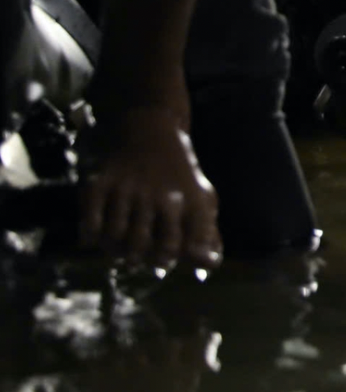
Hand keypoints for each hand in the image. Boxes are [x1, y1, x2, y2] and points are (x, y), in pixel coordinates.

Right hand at [80, 94, 220, 270]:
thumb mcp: (202, 196)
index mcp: (192, 201)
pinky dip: (90, 236)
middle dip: (142, 260)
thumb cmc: (179, 172)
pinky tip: (95, 236)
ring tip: (118, 249)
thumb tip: (209, 267)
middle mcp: (162, 196)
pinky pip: (90, 222)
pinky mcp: (101, 181)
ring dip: (114, 251)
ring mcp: (131, 188)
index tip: (166, 259)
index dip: (174, 261)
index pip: (186, 248)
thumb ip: (208, 234)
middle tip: (139, 258)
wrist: (151, 125)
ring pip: (117, 238)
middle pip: (148, 248)